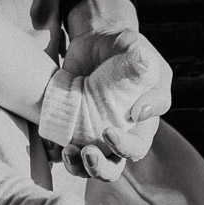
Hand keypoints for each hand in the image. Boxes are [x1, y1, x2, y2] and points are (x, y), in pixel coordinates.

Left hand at [57, 0, 171, 179]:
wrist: (98, 36)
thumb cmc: (129, 49)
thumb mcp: (147, 60)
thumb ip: (154, 87)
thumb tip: (141, 113)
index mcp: (138, 126)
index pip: (135, 149)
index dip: (123, 148)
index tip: (108, 132)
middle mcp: (114, 136)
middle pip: (110, 168)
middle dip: (98, 167)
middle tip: (87, 153)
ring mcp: (89, 133)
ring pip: (84, 165)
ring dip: (75, 166)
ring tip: (66, 152)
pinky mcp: (67, 125)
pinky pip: (59, 149)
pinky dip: (53, 152)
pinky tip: (50, 143)